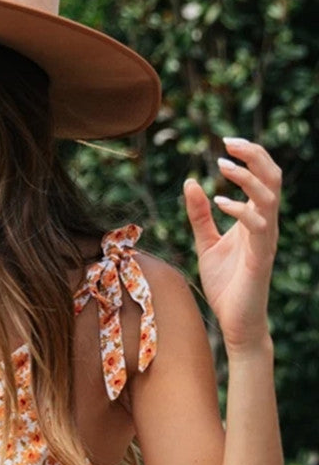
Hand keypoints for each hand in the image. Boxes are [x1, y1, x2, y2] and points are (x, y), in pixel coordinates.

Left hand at [183, 137, 280, 353]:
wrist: (235, 323)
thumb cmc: (225, 285)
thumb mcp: (206, 244)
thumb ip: (200, 216)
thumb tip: (190, 183)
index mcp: (255, 218)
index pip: (262, 176)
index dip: (249, 155)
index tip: (225, 141)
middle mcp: (265, 224)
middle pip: (272, 177)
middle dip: (254, 155)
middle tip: (228, 142)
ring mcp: (265, 240)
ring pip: (269, 197)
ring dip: (247, 178)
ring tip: (222, 166)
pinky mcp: (260, 258)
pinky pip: (258, 227)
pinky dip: (241, 210)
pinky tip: (220, 203)